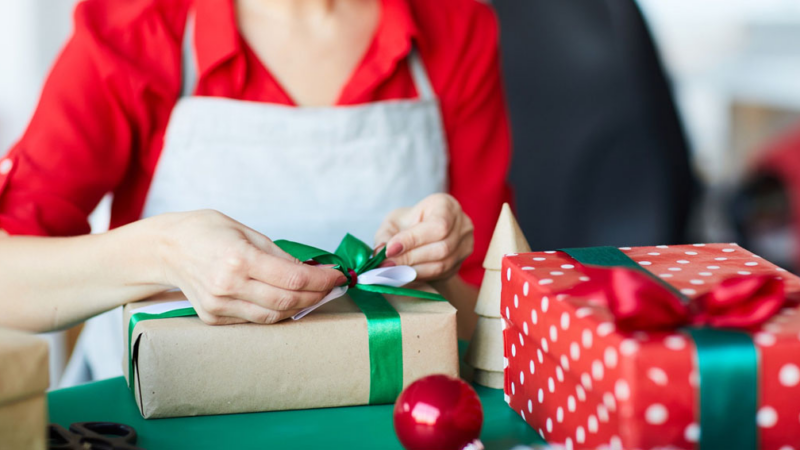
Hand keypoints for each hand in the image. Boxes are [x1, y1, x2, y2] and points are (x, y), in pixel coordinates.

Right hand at [153, 210, 344, 324]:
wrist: (166, 248)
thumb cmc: (206, 231)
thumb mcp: (246, 231)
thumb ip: (278, 254)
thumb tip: (309, 271)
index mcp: (239, 258)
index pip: (293, 279)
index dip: (321, 280)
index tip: (337, 276)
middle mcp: (228, 285)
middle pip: (287, 301)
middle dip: (316, 295)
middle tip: (331, 287)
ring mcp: (219, 305)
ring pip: (273, 316)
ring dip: (299, 307)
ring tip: (314, 295)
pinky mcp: (213, 317)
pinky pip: (254, 320)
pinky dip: (274, 312)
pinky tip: (285, 301)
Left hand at [374, 194, 473, 281]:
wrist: (422, 234)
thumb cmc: (408, 223)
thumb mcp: (393, 222)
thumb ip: (385, 236)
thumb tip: (380, 253)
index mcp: (447, 205)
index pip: (437, 225)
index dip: (413, 240)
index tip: (389, 250)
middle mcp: (463, 224)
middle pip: (442, 247)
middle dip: (411, 258)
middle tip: (387, 265)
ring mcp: (466, 245)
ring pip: (443, 264)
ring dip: (415, 270)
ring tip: (393, 271)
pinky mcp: (461, 262)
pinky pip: (443, 274)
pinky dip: (421, 276)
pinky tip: (405, 275)